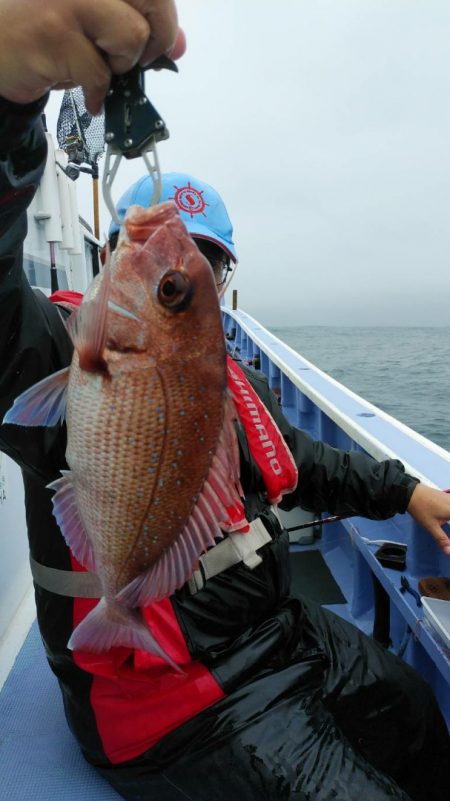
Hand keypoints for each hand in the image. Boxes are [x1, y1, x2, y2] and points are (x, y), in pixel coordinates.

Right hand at [0, 0, 184, 113]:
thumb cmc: (43, 29)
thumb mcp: (95, 20)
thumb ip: (136, 23)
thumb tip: (179, 44)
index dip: (165, 18)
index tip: (156, 44)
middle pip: (155, 1)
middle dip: (154, 40)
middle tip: (135, 60)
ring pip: (132, 37)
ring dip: (120, 65)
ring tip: (95, 68)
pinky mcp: (55, 33)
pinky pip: (100, 74)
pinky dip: (98, 94)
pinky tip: (86, 93)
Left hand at [407, 484, 449, 554]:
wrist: (411, 493)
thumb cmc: (421, 509)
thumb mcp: (431, 526)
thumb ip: (442, 539)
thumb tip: (449, 552)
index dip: (449, 538)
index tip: (448, 543)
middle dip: (449, 527)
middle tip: (446, 535)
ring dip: (449, 521)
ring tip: (445, 523)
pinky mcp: (448, 497)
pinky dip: (449, 514)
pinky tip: (446, 519)